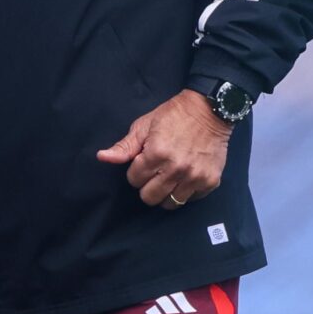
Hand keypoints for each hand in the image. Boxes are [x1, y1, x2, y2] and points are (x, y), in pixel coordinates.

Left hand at [97, 89, 233, 209]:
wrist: (209, 110)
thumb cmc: (173, 116)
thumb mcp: (144, 126)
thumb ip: (124, 147)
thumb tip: (102, 157)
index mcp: (156, 154)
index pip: (134, 180)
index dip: (136, 171)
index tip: (144, 161)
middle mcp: (176, 168)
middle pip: (149, 197)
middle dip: (147, 186)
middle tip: (155, 172)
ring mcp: (194, 177)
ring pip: (170, 204)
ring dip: (165, 193)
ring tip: (169, 178)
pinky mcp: (210, 181)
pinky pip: (190, 200)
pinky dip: (185, 192)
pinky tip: (184, 178)